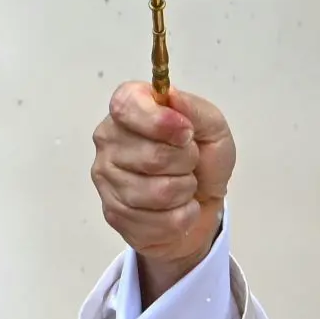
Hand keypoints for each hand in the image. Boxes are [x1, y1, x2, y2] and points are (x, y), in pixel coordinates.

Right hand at [91, 82, 235, 301]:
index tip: (186, 132)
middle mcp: (108, 141)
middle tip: (189, 162)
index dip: (161, 122)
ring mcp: (107, 180)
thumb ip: (194, 109)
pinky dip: (183, 216)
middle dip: (187, 163)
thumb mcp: (212, 127)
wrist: (203, 202)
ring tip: (184, 185)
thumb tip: (171, 97)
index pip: (126, 107)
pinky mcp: (115, 215)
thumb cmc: (204, 159)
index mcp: (128, 110)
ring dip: (185, 191)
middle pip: (153, 156)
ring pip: (159, 193)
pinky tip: (177, 206)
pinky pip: (161, 221)